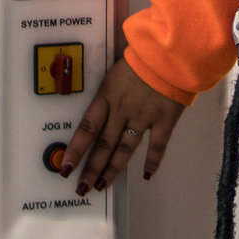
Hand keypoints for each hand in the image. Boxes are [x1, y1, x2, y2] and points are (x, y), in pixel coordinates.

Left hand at [63, 59, 187, 192]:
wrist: (173, 51)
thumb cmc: (145, 53)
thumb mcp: (118, 67)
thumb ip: (111, 86)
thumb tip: (104, 96)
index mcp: (108, 95)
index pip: (87, 128)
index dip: (75, 150)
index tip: (65, 167)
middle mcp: (122, 110)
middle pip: (103, 144)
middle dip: (91, 168)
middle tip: (81, 187)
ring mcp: (144, 117)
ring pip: (125, 148)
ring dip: (113, 169)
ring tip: (102, 185)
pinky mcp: (165, 119)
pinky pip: (157, 145)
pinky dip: (153, 161)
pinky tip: (147, 175)